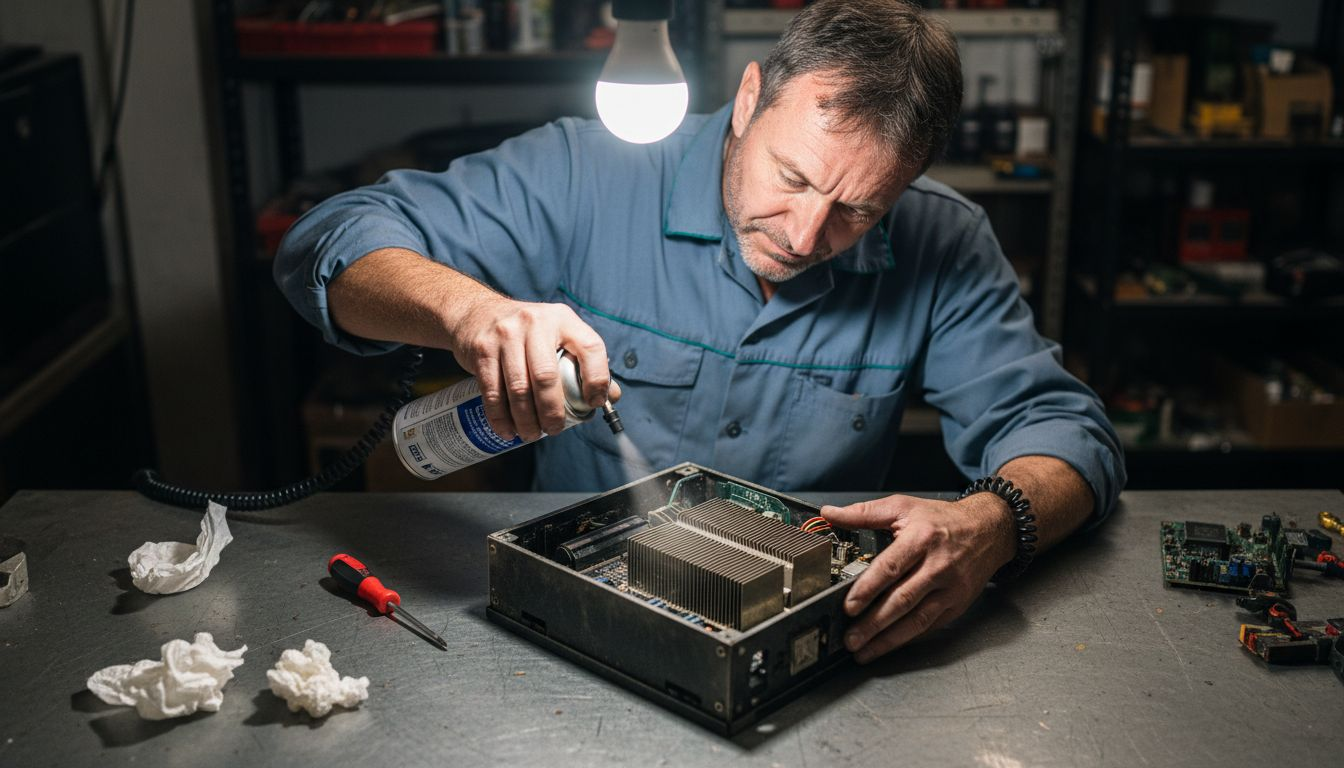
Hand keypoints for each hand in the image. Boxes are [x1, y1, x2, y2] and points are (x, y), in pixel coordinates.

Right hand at [447, 295, 619, 441]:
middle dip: (552, 412)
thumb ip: (583, 362)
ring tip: (531, 434)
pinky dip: (500, 417)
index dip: (597, 380)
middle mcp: (535, 322)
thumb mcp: (558, 334)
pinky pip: (492, 391)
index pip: (590, 348)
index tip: (593, 404)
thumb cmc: (526, 332)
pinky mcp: (482, 349)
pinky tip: (508, 430)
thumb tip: (610, 396)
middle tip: (554, 430)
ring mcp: (506, 334)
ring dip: (526, 420)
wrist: (476, 313)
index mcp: (563, 319)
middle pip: (547, 376)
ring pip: (519, 388)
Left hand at [821, 493, 1015, 662]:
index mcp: (922, 538)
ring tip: (865, 651)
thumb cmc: (944, 520)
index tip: (849, 606)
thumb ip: (864, 513)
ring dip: (888, 639)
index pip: (891, 567)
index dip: (868, 589)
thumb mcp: (904, 507)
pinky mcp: (957, 604)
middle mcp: (938, 565)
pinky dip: (908, 638)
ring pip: (917, 619)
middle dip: (874, 623)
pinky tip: (889, 645)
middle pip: (902, 600)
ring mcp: (951, 589)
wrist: (989, 530)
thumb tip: (830, 513)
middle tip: (851, 638)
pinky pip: (930, 625)